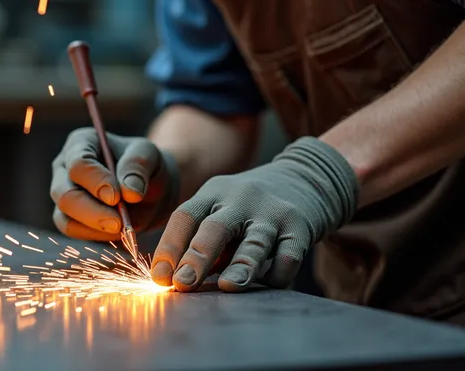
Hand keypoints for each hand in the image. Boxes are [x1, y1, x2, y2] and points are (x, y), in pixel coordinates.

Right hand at [50, 128, 179, 240]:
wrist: (150, 190)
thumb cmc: (146, 166)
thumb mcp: (149, 156)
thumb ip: (138, 167)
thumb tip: (129, 193)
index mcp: (81, 143)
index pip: (78, 164)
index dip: (96, 182)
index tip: (117, 197)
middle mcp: (64, 168)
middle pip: (65, 194)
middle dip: (92, 212)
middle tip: (119, 223)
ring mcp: (63, 194)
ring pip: (65, 218)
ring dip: (94, 228)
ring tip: (124, 228)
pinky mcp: (68, 218)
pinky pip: (74, 232)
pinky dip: (96, 236)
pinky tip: (118, 232)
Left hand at [150, 137, 358, 291]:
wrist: (306, 179)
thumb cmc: (249, 208)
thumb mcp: (221, 210)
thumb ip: (202, 240)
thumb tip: (177, 282)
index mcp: (213, 192)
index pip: (185, 217)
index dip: (169, 246)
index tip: (159, 277)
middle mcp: (241, 199)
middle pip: (215, 228)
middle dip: (197, 257)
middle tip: (182, 284)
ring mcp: (272, 212)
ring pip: (254, 242)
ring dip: (240, 266)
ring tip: (227, 286)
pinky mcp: (301, 227)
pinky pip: (288, 256)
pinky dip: (276, 275)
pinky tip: (265, 285)